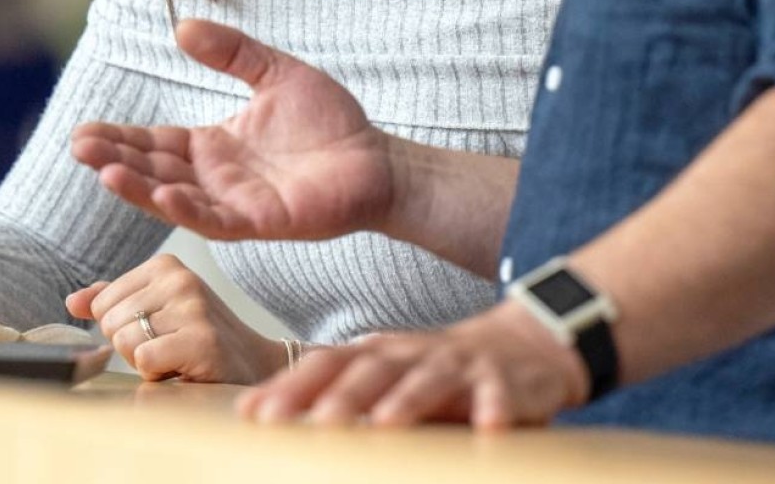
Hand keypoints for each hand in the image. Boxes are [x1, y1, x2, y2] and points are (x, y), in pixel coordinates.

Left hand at [66, 254, 288, 383]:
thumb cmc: (199, 335)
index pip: (102, 302)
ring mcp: (193, 308)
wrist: (254, 363)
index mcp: (165, 265)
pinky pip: (144, 360)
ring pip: (124, 342)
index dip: (121, 327)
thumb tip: (72, 301)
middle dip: (131, 346)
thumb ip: (113, 301)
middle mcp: (179, 279)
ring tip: (177, 356)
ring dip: (146, 362)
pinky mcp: (202, 340)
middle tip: (168, 346)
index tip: (156, 330)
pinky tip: (184, 369)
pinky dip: (158, 375)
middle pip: (110, 323)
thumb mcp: (156, 308)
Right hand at [70, 19, 393, 240]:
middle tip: (78, 147)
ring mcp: (235, 204)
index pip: (155, 143)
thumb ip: (231, 51)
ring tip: (104, 171)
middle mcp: (215, 179)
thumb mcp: (274, 73)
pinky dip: (187, 209)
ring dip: (139, 187)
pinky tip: (163, 195)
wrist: (378, 159)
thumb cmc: (330, 121)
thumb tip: (182, 26)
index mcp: (213, 146)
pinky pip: (216, 219)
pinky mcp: (261, 222)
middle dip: (115, 161)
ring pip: (175, 198)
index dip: (120, 139)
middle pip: (153, 171)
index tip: (82, 133)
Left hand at [238, 302, 587, 428]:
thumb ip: (336, 393)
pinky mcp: (503, 382)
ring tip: (386, 424)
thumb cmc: (434, 371)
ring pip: (429, 380)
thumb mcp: (384, 375)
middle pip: (370, 371)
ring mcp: (458, 365)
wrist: (520, 346)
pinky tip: (488, 428)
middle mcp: (410, 354)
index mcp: (375, 354)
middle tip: (312, 423)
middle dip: (340, 397)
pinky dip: (493, 409)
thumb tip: (264, 417)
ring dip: (407, 400)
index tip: (254, 414)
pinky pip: (499, 395)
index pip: (325, 365)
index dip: (289, 387)